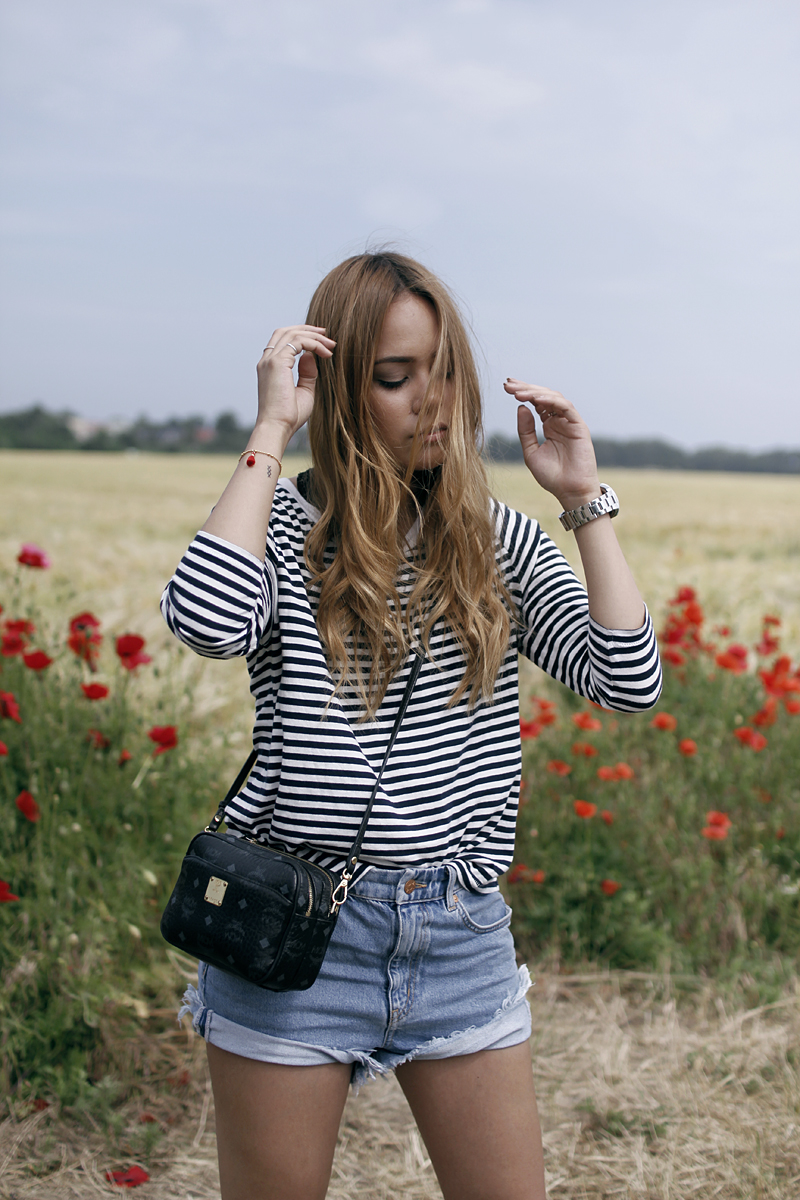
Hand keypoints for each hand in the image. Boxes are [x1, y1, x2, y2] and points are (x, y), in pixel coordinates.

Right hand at [255, 326, 335, 443]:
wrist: (278, 427)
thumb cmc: (289, 416)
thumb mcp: (304, 391)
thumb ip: (307, 373)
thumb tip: (311, 355)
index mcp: (269, 367)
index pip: (282, 341)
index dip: (301, 336)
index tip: (320, 341)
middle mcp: (267, 360)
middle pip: (285, 331)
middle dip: (307, 330)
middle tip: (326, 334)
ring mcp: (270, 360)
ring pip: (293, 334)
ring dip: (314, 337)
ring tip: (331, 346)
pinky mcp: (277, 362)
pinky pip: (299, 343)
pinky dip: (314, 344)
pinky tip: (326, 354)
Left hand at [503, 379, 601, 510]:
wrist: (569, 491)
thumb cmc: (552, 476)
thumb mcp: (531, 452)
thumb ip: (525, 431)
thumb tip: (521, 407)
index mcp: (549, 425)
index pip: (536, 403)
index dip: (522, 393)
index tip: (506, 387)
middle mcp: (560, 421)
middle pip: (543, 397)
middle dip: (526, 388)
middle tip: (508, 384)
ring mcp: (570, 422)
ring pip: (554, 398)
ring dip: (535, 393)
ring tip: (518, 392)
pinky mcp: (579, 426)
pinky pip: (565, 407)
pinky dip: (550, 401)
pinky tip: (535, 400)